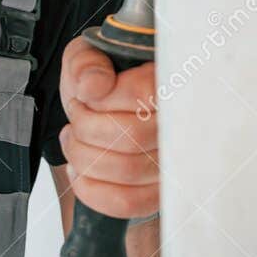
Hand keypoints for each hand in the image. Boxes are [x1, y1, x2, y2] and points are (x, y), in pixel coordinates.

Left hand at [57, 38, 159, 218]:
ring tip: (74, 138)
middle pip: (130, 137)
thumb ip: (88, 62)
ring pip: (126, 171)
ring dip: (84, 155)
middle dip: (86, 126)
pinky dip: (92, 190)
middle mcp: (183, 123)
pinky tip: (79, 170)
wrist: (109, 106)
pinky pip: (128, 202)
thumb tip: (94, 86)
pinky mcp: (161, 191)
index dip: (104, 97)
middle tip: (77, 113)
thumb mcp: (90, 53)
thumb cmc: (106, 78)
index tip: (87, 92)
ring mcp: (175, 161)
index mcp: (171, 80)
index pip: (144, 94)